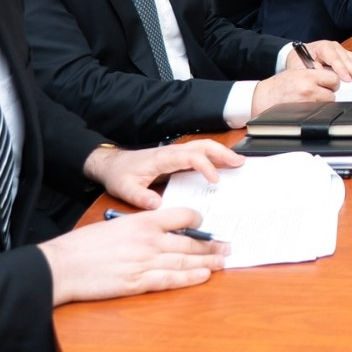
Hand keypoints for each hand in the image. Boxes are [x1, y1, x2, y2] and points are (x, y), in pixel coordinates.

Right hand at [38, 205, 228, 305]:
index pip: (181, 215)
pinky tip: (205, 276)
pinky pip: (171, 279)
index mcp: (142, 221)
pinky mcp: (138, 283)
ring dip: (208, 261)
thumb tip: (156, 232)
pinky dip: (190, 278)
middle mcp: (149, 240)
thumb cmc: (82, 245)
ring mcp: (146, 262)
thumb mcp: (114, 225)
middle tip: (228, 246)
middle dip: (212, 245)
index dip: (197, 219)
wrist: (62, 266)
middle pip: (190, 241)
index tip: (205, 224)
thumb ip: (138, 228)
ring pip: (186, 260)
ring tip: (224, 261)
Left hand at [82, 140, 242, 209]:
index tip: (215, 181)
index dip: (206, 167)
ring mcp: (175, 153)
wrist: (111, 165)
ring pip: (203, 146)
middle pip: (203, 145)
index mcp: (163, 158)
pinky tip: (222, 165)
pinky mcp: (176, 157)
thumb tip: (158, 206)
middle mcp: (172, 152)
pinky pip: (199, 152)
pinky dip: (214, 156)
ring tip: (238, 162)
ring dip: (221, 152)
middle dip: (223, 153)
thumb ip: (140, 197)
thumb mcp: (125, 188)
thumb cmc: (119, 174)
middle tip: (240, 163)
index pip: (191, 157)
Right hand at [252, 67, 339, 114]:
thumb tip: (332, 75)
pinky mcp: (306, 114)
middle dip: (327, 92)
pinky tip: (307, 105)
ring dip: (322, 102)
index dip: (332, 81)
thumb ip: (315, 73)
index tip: (328, 83)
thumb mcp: (297, 72)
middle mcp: (309, 90)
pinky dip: (316, 110)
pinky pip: (319, 112)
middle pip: (332, 94)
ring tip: (310, 98)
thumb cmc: (279, 85)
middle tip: (318, 91)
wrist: (265, 98)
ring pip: (327, 104)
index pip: (334, 79)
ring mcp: (308, 104)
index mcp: (308, 76)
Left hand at [286, 39, 351, 81]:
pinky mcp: (342, 54)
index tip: (346, 78)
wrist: (297, 55)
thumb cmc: (299, 61)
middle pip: (345, 58)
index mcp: (322, 47)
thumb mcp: (300, 66)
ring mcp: (339, 49)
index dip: (341, 68)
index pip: (334, 57)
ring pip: (351, 58)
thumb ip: (310, 69)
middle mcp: (332, 46)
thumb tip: (321, 71)